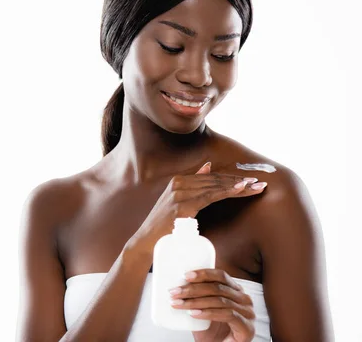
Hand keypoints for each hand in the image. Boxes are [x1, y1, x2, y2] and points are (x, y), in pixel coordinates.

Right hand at [129, 162, 266, 251]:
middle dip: (240, 182)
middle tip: (261, 184)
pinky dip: (226, 192)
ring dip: (238, 186)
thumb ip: (193, 184)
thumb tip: (208, 166)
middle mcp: (178, 183)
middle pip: (216, 181)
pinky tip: (239, 189)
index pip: (212, 178)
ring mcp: (179, 193)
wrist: (147, 242)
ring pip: (215, 187)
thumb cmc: (165, 225)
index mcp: (179, 180)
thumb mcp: (178, 201)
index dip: (233, 179)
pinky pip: (209, 197)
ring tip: (256, 187)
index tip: (252, 181)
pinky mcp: (181, 206)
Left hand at [168, 269, 255, 341]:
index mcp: (236, 290)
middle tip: (175, 292)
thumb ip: (196, 297)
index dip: (203, 273)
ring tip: (179, 304)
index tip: (185, 275)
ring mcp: (248, 313)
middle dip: (193, 289)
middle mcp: (244, 299)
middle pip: (218, 287)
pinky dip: (208, 313)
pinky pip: (227, 315)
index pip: (220, 276)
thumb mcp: (202, 309)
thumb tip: (177, 286)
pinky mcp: (247, 327)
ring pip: (220, 300)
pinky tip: (193, 314)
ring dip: (196, 301)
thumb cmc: (212, 332)